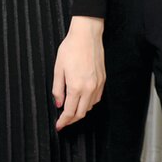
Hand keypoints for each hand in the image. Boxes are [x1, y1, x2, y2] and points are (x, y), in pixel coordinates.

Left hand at [53, 15, 105, 130]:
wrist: (87, 35)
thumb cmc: (70, 48)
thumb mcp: (58, 68)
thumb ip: (58, 89)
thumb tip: (59, 103)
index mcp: (76, 86)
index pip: (70, 112)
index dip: (63, 121)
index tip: (59, 126)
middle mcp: (89, 88)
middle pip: (81, 113)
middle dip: (72, 120)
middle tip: (63, 121)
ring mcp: (98, 85)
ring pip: (90, 107)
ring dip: (81, 111)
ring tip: (71, 110)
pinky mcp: (103, 80)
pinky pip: (96, 98)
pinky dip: (89, 103)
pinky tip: (82, 99)